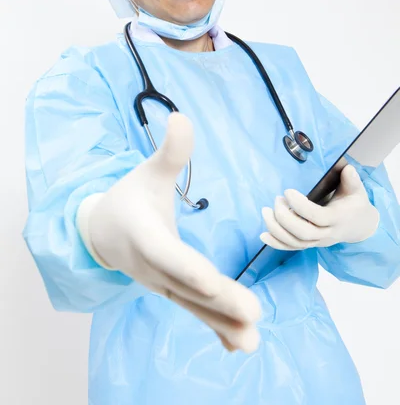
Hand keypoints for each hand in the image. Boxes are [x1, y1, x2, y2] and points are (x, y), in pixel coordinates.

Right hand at [77, 112, 260, 352]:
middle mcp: (152, 267)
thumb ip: (170, 151)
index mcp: (144, 234)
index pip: (167, 254)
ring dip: (222, 324)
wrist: (102, 231)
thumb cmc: (128, 198)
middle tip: (252, 315)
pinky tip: (240, 345)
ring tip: (252, 342)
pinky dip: (216, 329)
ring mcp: (161, 285)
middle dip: (219, 302)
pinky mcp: (171, 292)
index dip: (188, 268)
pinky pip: (194, 312)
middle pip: (187, 287)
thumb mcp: (147, 172)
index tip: (213, 282)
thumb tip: (182, 116)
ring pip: (193, 306)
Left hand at [260, 165, 379, 249]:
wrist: (360, 226)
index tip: (287, 191)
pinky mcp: (310, 244)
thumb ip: (352, 180)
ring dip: (276, 229)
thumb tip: (347, 168)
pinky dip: (276, 243)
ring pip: (295, 242)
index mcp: (337, 218)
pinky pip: (292, 248)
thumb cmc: (354, 204)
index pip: (317, 216)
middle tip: (276, 200)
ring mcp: (318, 241)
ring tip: (266, 211)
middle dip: (284, 218)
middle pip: (303, 233)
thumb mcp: (357, 191)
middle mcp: (327, 233)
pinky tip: (263, 235)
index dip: (300, 205)